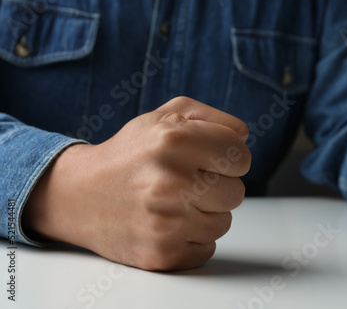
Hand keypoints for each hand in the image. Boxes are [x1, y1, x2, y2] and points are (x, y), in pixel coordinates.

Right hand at [23, 97, 250, 270]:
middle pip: (236, 192)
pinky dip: (193, 237)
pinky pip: (207, 248)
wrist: (79, 195)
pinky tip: (168, 223)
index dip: (229, 158)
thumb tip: (243, 137)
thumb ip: (212, 118)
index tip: (211, 160)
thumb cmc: (130, 153)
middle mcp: (170, 181)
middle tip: (187, 182)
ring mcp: (166, 222)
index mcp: (174, 140)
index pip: (241, 157)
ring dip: (205, 213)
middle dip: (217, 186)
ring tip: (175, 202)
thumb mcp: (165, 116)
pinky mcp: (162, 254)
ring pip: (224, 223)